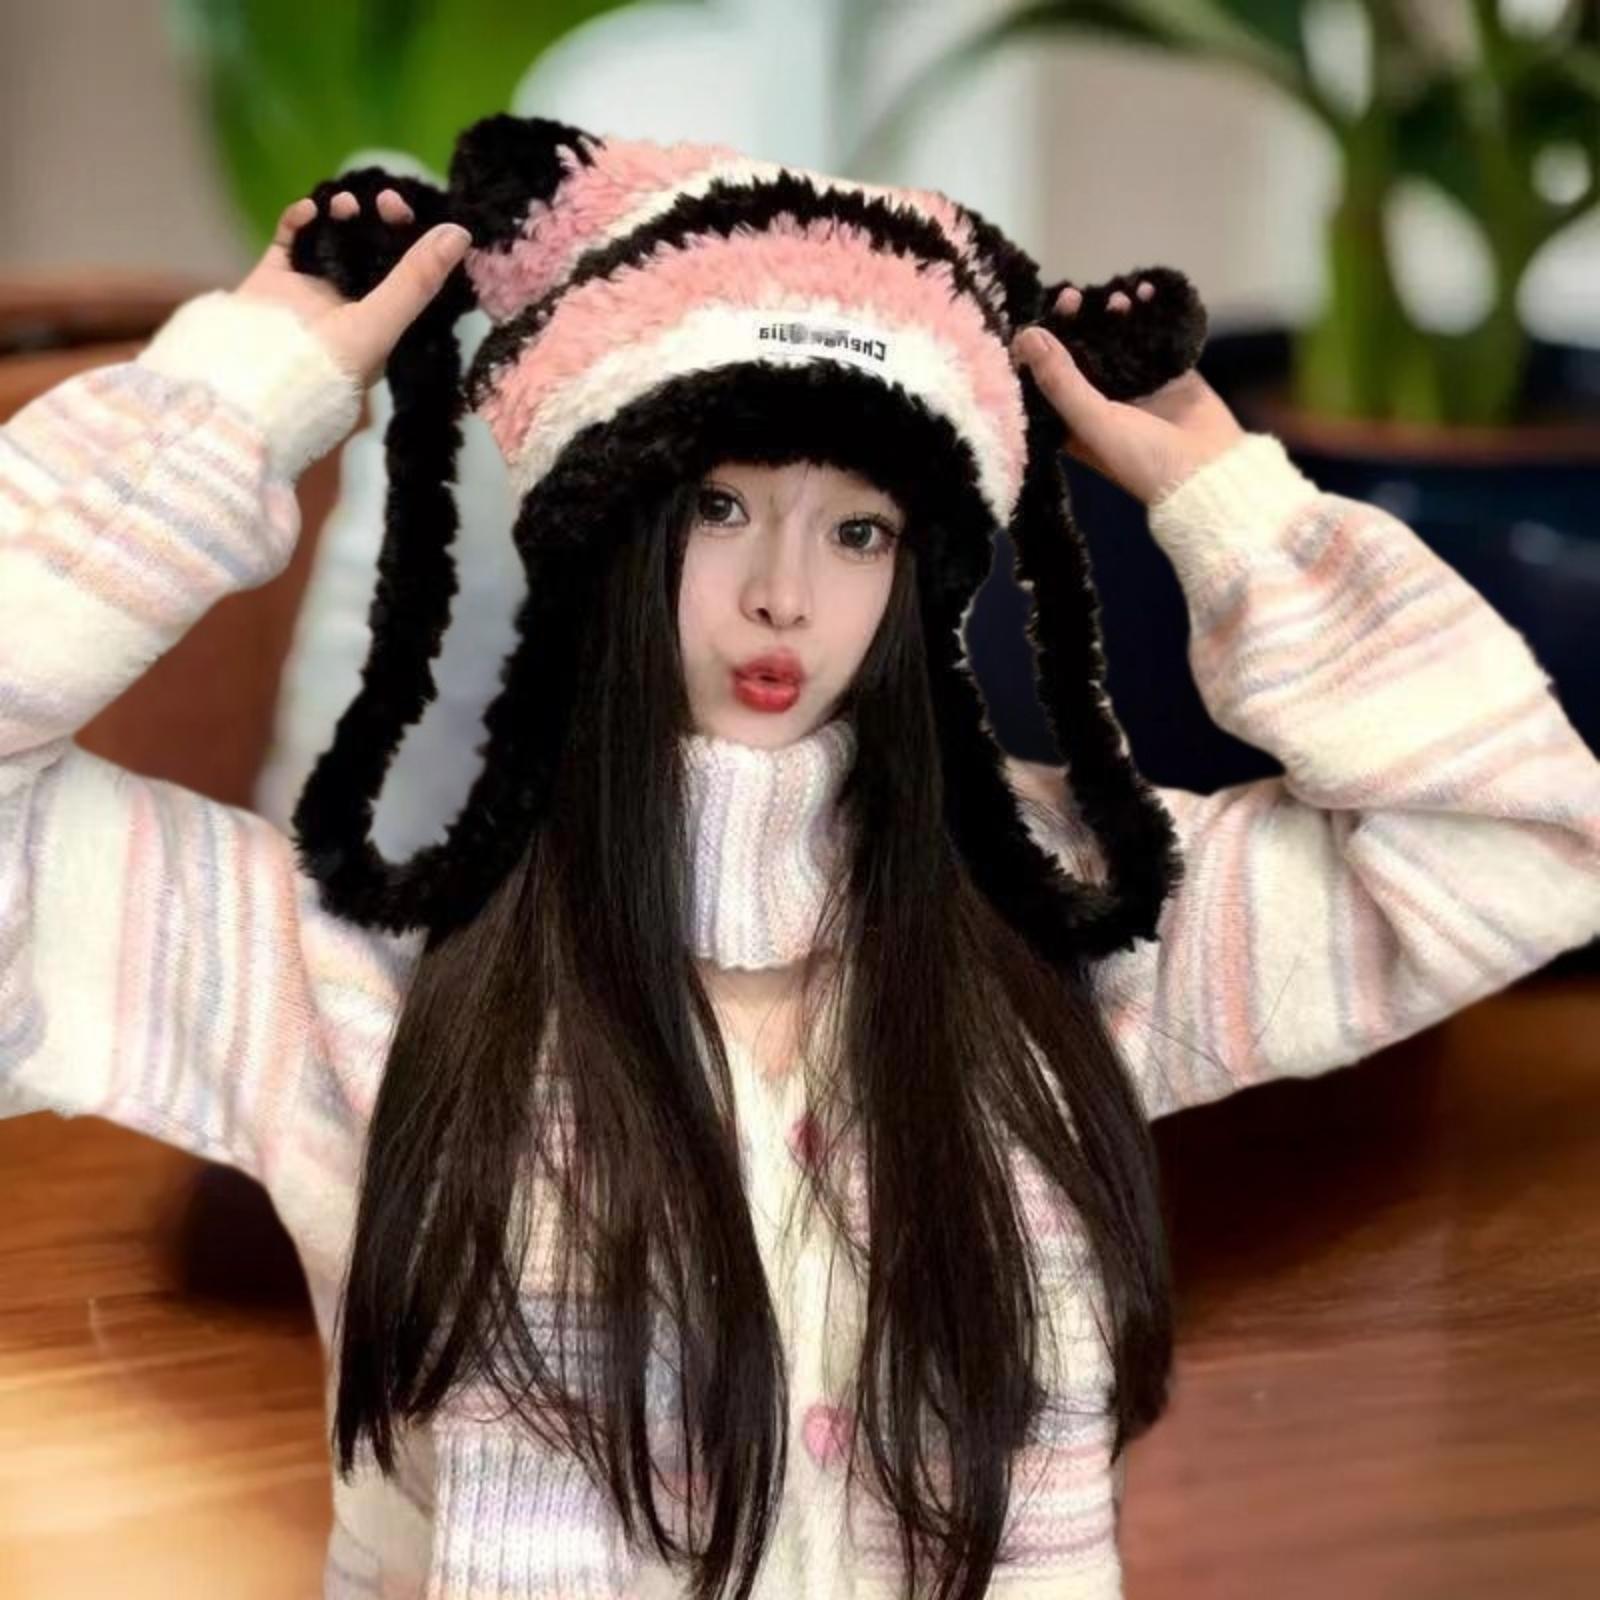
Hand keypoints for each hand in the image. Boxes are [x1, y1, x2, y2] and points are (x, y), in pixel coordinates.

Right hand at [234, 188, 471, 389]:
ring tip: (344, 205)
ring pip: (331, 239)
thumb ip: (417, 279)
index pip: (402, 270)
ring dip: (341, 216)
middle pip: (368, 248)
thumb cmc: (331, 364)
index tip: (403, 211)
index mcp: (380, 320)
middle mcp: (348, 304)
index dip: (408, 237)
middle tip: (383, 199)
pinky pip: (289, 241)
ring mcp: (310, 291)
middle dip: (377, 220)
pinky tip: (309, 210)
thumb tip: (460, 233)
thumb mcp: (383, 321)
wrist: (261, 380)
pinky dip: (299, 220)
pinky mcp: (274, 281)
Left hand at [1011, 301, 1244, 505]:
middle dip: (1076, 319)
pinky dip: (1150, 310)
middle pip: (1079, 347)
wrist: (1210, 473)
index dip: (1039, 343)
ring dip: (1113, 311)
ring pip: (1116, 335)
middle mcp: (1100, 399)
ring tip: (1120, 297)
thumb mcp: (1093, 423)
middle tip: (1075, 297)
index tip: (1040, 318)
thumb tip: (1026, 336)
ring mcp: (1135, 382)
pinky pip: (1155, 332)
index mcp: (1072, 419)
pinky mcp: (1168, 370)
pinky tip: (1147, 291)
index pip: (1046, 373)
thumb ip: (1061, 381)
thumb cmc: (1143, 460)